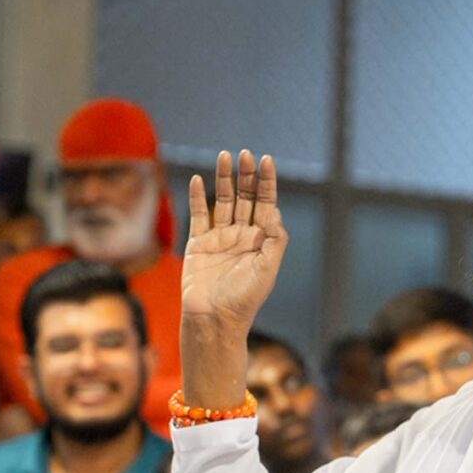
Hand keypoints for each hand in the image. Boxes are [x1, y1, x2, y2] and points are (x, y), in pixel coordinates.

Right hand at [182, 150, 287, 330]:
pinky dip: (197, 197)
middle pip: (246, 198)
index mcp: (262, 240)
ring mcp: (220, 237)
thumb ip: (275, 240)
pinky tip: (198, 179)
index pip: (266, 204)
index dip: (267, 183)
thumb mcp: (267, 269)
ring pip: (223, 201)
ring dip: (224, 179)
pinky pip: (199, 215)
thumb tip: (275, 213)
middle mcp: (242, 235)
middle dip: (247, 176)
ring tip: (224, 156)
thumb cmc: (245, 298)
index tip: (267, 161)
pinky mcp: (198, 243)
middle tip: (245, 154)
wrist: (214, 318)